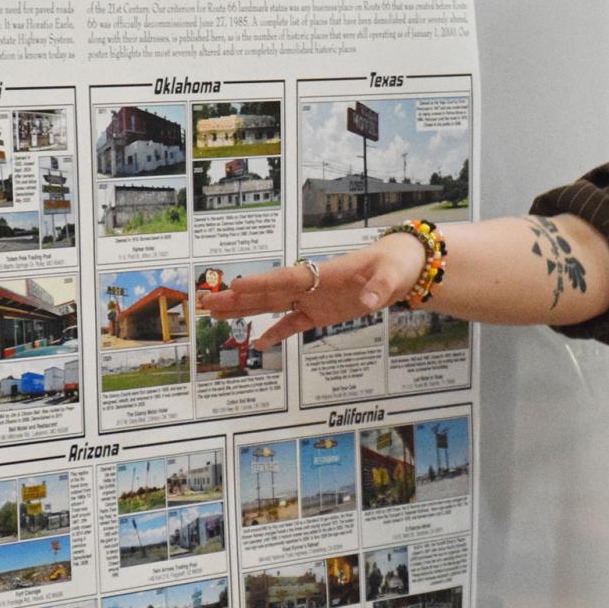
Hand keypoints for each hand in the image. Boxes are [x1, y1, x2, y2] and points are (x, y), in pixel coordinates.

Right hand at [197, 235, 423, 347]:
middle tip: (205, 300)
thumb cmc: (394, 264)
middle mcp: (311, 285)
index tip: (234, 285)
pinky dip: (276, 333)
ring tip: (214, 314)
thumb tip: (369, 300)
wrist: (403, 268)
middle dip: (236, 297)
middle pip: (267, 292)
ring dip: (244, 310)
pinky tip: (257, 343)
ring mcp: (314, 299)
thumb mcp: (391, 275)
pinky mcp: (321, 313)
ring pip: (271, 305)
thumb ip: (379, 287)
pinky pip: (293, 324)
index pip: (286, 278)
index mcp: (323, 273)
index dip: (261, 283)